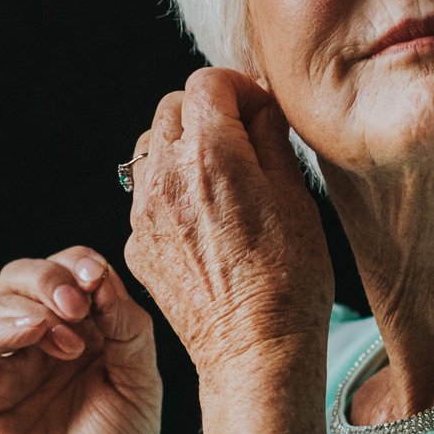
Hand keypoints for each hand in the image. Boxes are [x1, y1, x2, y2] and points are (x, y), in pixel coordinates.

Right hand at [0, 247, 161, 433]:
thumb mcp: (141, 384)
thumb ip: (126, 325)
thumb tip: (101, 275)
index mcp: (86, 339)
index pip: (71, 276)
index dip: (80, 265)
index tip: (98, 277)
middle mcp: (43, 348)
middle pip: (26, 277)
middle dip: (50, 275)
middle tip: (78, 300)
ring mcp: (8, 370)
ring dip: (33, 306)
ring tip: (68, 341)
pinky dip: (1, 330)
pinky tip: (31, 334)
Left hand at [122, 69, 334, 385]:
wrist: (256, 351)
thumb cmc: (290, 279)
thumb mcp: (296, 197)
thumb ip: (271, 139)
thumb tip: (260, 108)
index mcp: (210, 155)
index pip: (206, 82)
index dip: (238, 89)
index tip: (258, 112)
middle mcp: (166, 177)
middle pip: (171, 110)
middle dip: (206, 113)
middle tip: (241, 141)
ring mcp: (144, 213)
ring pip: (150, 151)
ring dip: (181, 150)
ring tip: (219, 180)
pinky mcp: (137, 246)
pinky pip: (146, 198)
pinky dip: (170, 194)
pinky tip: (204, 222)